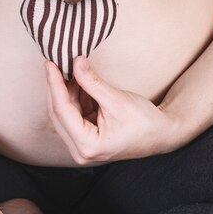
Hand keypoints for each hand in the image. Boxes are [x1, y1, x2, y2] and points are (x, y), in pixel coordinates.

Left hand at [46, 55, 181, 164]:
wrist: (162, 134)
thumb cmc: (144, 122)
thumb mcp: (116, 99)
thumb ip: (92, 82)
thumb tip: (75, 62)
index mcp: (88, 145)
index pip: (62, 111)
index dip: (55, 85)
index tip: (50, 64)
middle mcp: (81, 151)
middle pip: (59, 115)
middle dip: (57, 88)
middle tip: (55, 63)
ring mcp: (82, 146)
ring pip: (65, 114)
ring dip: (66, 91)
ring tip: (69, 69)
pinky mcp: (86, 139)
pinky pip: (74, 115)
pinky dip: (75, 98)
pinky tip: (77, 81)